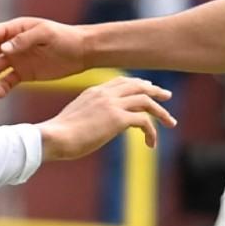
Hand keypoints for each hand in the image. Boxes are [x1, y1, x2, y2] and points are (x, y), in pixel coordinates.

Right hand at [0, 17, 87, 97]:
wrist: (82, 53)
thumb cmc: (65, 37)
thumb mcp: (46, 34)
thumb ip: (24, 40)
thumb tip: (3, 48)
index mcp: (16, 29)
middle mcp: (12, 44)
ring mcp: (17, 60)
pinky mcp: (23, 74)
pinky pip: (7, 81)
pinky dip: (1, 87)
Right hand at [39, 77, 174, 160]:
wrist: (54, 137)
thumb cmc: (59, 135)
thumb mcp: (76, 118)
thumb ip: (89, 116)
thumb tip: (97, 127)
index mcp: (94, 91)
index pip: (122, 82)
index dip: (138, 84)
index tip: (149, 90)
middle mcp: (105, 94)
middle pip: (138, 86)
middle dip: (155, 91)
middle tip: (167, 97)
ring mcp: (112, 105)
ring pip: (146, 101)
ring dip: (161, 112)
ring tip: (170, 123)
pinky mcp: (117, 119)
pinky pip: (144, 121)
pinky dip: (151, 132)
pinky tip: (150, 143)